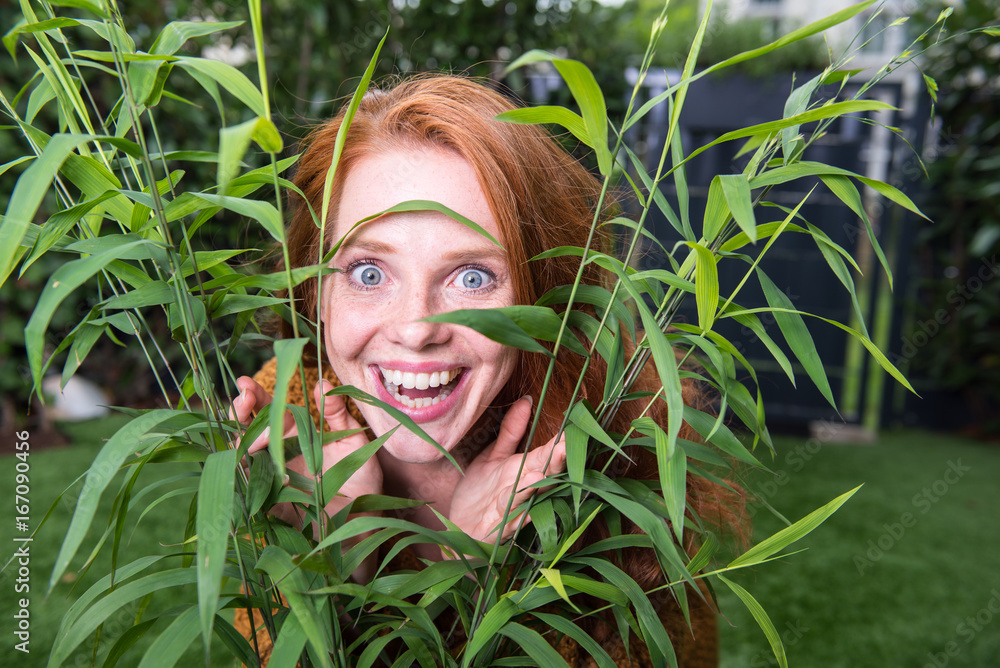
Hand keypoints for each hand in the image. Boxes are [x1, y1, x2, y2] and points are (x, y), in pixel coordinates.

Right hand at [232, 376, 382, 522]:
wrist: (363, 514)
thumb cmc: (359, 474)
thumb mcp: (351, 440)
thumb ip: (336, 414)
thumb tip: (323, 384)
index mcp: (297, 431)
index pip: (271, 408)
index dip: (256, 395)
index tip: (245, 383)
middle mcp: (280, 450)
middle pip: (250, 427)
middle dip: (241, 412)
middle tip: (242, 400)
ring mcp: (273, 475)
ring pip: (244, 456)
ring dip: (242, 443)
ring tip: (250, 437)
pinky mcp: (271, 500)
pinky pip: (250, 488)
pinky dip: (246, 478)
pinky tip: (248, 468)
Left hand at [448, 397, 565, 544]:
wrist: (460, 527)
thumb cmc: (479, 492)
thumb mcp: (493, 456)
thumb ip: (510, 431)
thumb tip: (526, 400)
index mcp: (524, 469)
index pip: (546, 453)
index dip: (559, 442)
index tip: (574, 427)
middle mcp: (525, 489)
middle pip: (546, 474)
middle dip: (557, 462)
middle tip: (568, 447)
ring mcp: (516, 509)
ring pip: (531, 497)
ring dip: (537, 485)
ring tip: (540, 470)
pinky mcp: (502, 527)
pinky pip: (512, 518)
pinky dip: (518, 507)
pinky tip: (519, 496)